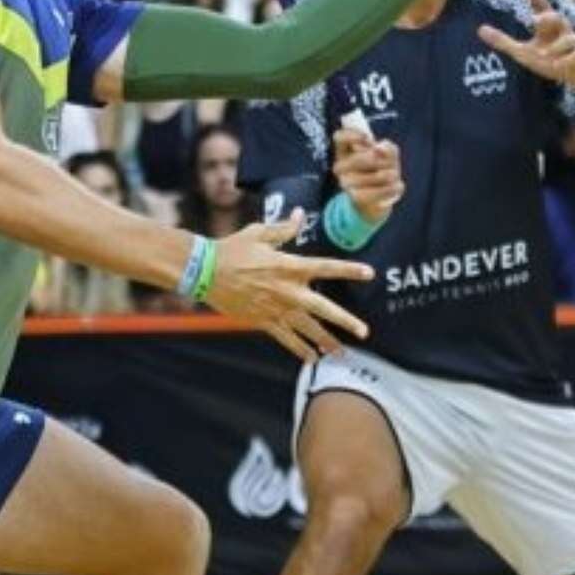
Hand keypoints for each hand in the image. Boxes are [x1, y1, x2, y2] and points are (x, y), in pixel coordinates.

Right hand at [208, 210, 373, 363]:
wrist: (205, 270)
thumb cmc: (233, 248)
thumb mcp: (259, 233)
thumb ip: (283, 229)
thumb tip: (299, 216)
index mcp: (290, 265)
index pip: (326, 267)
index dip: (349, 270)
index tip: (369, 273)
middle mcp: (288, 290)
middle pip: (324, 308)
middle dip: (346, 322)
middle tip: (364, 332)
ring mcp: (276, 308)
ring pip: (307, 329)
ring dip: (326, 341)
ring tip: (342, 352)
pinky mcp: (263, 321)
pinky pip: (286, 339)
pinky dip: (300, 349)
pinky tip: (312, 358)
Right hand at [332, 127, 403, 223]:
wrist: (375, 201)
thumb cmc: (380, 171)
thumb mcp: (386, 156)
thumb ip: (387, 148)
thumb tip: (379, 148)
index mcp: (344, 152)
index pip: (339, 137)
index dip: (353, 134)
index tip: (368, 138)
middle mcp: (341, 168)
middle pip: (360, 158)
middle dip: (382, 160)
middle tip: (390, 163)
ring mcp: (347, 184)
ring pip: (377, 176)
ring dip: (392, 173)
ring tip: (393, 175)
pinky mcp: (358, 198)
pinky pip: (384, 189)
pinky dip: (395, 186)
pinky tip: (396, 185)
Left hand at [477, 0, 574, 89]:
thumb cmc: (550, 61)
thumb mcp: (523, 53)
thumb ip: (503, 42)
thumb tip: (480, 29)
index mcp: (548, 28)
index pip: (542, 8)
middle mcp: (563, 32)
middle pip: (558, 17)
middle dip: (547, 17)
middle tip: (534, 21)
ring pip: (572, 38)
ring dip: (557, 47)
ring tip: (544, 54)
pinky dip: (569, 60)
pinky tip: (559, 67)